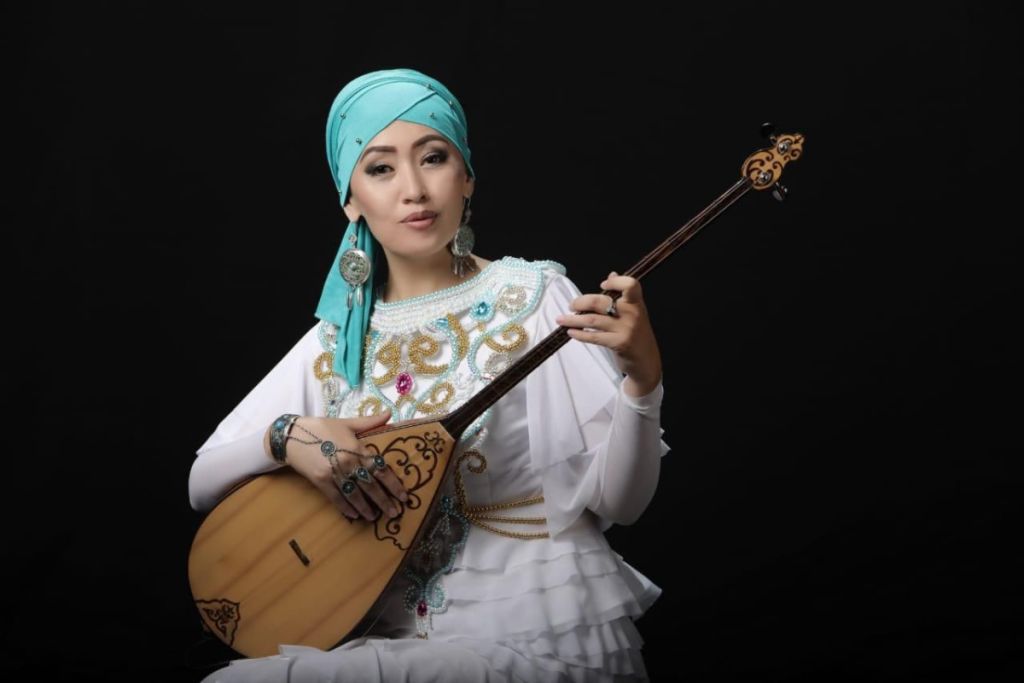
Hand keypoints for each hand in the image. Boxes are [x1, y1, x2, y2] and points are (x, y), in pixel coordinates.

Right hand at [274, 412, 408, 520]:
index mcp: (357, 448)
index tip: (404, 496)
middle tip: (394, 513)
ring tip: (375, 517)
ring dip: (366, 507)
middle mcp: (348, 463)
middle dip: (384, 501)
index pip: (380, 469)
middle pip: (370, 486)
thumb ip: (370, 422)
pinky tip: (354, 515)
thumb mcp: (347, 423)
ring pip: (354, 494)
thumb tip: (389, 413)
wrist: (292, 435)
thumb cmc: (322, 427)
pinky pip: (336, 498)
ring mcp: (334, 473)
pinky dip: (345, 507)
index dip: (393, 484)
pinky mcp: (321, 482)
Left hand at [555, 271, 662, 396]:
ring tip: (561, 319)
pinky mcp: (619, 343)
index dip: (615, 282)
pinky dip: (579, 334)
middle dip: (581, 302)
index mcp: (636, 302)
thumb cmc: (636, 333)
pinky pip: (594, 337)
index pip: (630, 285)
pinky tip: (571, 332)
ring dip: (573, 319)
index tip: (602, 284)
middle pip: (601, 302)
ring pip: (593, 320)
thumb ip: (623, 294)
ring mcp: (626, 329)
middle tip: (571, 305)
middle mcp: (632, 314)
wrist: (646, 361)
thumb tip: (612, 274)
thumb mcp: (634, 312)